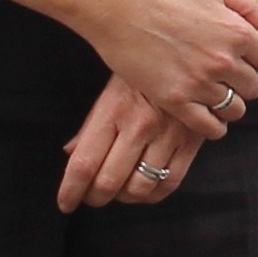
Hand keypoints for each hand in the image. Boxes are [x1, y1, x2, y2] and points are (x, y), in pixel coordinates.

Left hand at [59, 76, 201, 211]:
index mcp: (113, 110)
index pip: (84, 164)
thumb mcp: (110, 91)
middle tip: (90, 197)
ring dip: (123, 198)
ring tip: (118, 191)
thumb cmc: (142, 73)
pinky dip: (152, 196)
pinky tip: (144, 189)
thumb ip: (90, 126)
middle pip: (108, 182)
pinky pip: (170, 183)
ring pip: (139, 189)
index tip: (65, 203)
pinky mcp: (192, 141)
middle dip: (94, 197)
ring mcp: (168, 135)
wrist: (190, 53)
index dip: (70, 191)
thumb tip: (70, 154)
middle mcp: (139, 125)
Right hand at [80, 0, 257, 141]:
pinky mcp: (175, 100)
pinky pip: (209, 127)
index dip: (257, 61)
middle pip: (253, 87)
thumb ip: (247, 7)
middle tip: (225, 79)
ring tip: (214, 97)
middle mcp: (223, 60)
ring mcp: (200, 83)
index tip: (243, 61)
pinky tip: (205, 117)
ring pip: (234, 109)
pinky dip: (213, 126)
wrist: (118, 4)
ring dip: (228, 105)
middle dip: (242, 83)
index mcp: (236, 32)